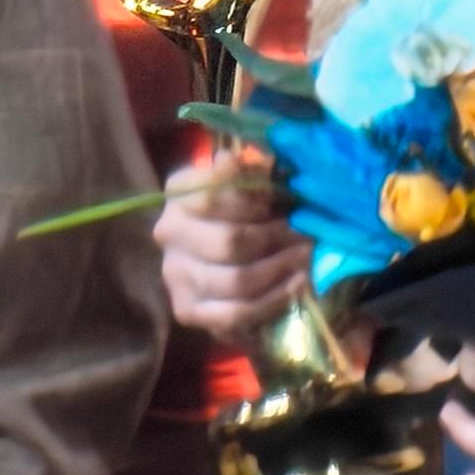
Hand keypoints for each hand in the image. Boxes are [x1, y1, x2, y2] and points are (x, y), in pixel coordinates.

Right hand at [156, 146, 311, 344]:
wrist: (230, 261)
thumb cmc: (247, 213)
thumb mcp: (252, 184)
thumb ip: (250, 172)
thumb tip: (237, 161)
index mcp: (180, 193)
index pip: (214, 194)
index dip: (255, 201)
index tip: (283, 202)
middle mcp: (168, 231)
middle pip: (230, 241)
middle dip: (276, 240)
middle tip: (307, 236)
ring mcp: (175, 275)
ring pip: (236, 279)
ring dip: (280, 269)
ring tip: (307, 259)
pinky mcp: (187, 310)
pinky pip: (235, 313)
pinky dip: (272, 300)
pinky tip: (296, 285)